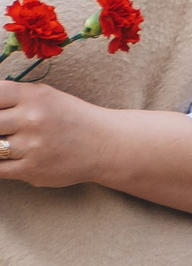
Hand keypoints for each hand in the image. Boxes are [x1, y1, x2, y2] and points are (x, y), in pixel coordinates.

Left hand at [0, 80, 191, 221]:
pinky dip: (0, 163)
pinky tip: (10, 157)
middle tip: (5, 130)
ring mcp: (32, 146)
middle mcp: (32, 118)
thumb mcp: (44, 96)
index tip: (1, 114)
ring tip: (11, 143)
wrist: (106, 146)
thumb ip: (11, 96)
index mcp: (33, 96)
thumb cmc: (69, 118)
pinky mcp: (31, 170)